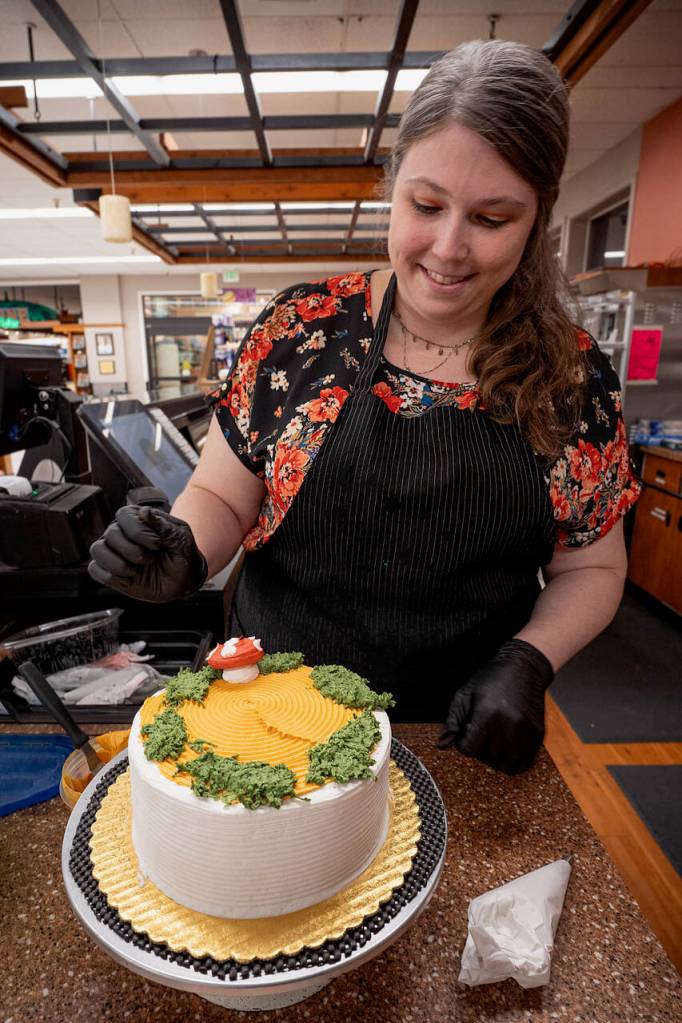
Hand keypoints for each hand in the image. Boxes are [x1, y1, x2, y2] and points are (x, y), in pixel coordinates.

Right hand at [88, 505, 207, 602]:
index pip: (124, 515)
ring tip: (137, 571)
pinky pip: (94, 569)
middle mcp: (121, 531)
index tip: (158, 545)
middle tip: (151, 560)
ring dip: (119, 564)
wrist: (183, 581)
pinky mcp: (107, 570)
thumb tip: (144, 511)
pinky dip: (111, 577)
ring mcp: (112, 550)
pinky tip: (130, 580)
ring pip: (97, 550)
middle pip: (110, 534)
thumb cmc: (182, 555)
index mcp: (138, 518)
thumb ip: (163, 527)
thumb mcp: (180, 540)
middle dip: (133, 551)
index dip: (139, 532)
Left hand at [437, 639, 553, 774]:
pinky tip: (508, 750)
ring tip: (493, 745)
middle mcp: (507, 723)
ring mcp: (525, 729)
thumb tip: (441, 745)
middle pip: (487, 757)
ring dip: (496, 760)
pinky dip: (515, 762)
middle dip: (479, 751)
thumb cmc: (491, 679)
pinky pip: (526, 761)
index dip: (463, 744)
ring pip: (507, 764)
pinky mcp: (537, 733)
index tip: (466, 734)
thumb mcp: (465, 694)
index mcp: (486, 712)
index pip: (469, 748)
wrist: (524, 667)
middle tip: (480, 737)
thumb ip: (452, 720)